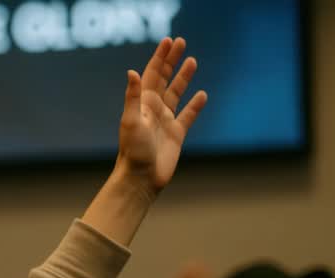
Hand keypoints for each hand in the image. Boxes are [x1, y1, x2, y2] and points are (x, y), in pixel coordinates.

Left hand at [115, 37, 207, 194]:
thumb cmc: (133, 152)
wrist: (141, 179)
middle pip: (164, 79)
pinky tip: (202, 95)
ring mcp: (165, 121)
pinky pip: (188, 116)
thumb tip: (131, 72)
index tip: (169, 41)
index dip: (160, 57)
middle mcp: (153, 110)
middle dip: (172, 60)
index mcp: (142, 104)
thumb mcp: (131, 121)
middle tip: (182, 42)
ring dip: (184, 78)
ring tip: (192, 61)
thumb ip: (132, 97)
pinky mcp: (176, 135)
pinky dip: (195, 105)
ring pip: (177, 94)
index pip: (151, 74)